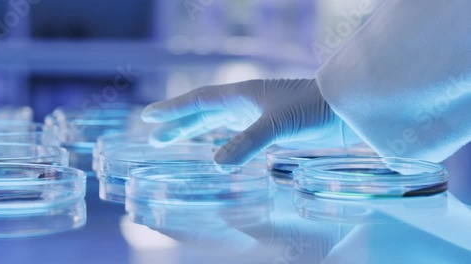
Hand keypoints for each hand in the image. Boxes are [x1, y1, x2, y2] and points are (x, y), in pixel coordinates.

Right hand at [141, 79, 361, 164]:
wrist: (345, 108)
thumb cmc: (314, 109)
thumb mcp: (278, 125)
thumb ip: (248, 142)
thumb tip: (218, 163)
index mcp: (242, 95)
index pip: (199, 101)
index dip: (173, 109)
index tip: (149, 116)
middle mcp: (245, 102)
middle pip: (202, 112)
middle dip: (177, 124)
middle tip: (154, 137)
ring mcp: (256, 113)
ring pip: (216, 121)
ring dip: (194, 130)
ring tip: (172, 141)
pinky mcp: (269, 125)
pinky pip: (233, 130)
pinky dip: (217, 137)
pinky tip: (214, 145)